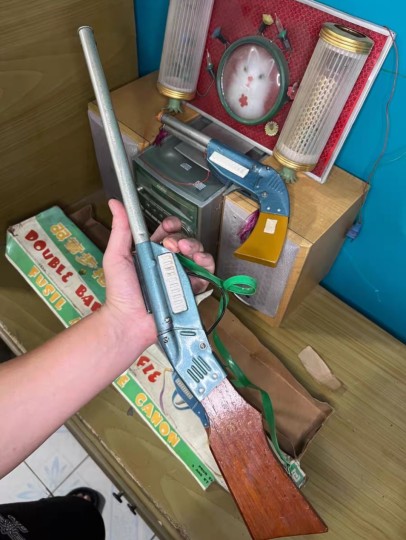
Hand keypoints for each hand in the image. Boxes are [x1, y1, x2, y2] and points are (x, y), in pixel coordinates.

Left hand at [102, 199, 214, 345]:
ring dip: (197, 249)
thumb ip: (120, 229)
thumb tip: (115, 202)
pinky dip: (204, 270)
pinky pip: (205, 277)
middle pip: (186, 241)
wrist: (129, 320)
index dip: (172, 226)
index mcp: (152, 251)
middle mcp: (169, 262)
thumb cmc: (120, 290)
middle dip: (183, 238)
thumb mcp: (116, 256)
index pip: (168, 232)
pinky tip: (196, 268)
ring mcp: (181, 276)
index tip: (169, 226)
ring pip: (199, 255)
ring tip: (188, 252)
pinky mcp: (190, 291)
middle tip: (173, 245)